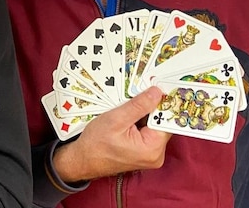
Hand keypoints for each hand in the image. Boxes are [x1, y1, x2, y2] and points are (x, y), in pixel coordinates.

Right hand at [52, 86, 170, 181]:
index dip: (161, 103)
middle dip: (149, 108)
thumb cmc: (96, 144)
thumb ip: (138, 106)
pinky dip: (138, 122)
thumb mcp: (116, 119)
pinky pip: (147, 131)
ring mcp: (150, 155)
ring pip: (153, 126)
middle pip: (160, 123)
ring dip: (142, 114)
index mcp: (152, 148)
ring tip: (125, 110)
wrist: (83, 159)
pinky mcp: (144, 152)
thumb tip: (156, 93)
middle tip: (135, 96)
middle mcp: (155, 154)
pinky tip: (126, 118)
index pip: (166, 121)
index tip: (156, 88)